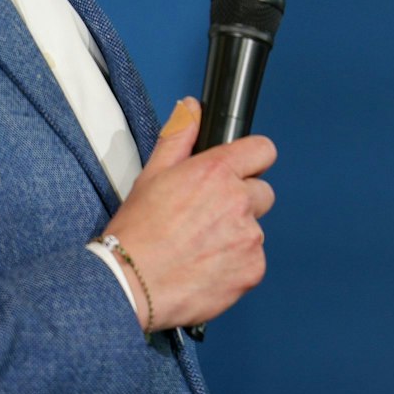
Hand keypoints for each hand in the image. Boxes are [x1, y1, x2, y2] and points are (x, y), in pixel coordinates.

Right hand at [101, 98, 275, 329]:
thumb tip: (191, 107)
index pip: (263, 150)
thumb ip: (179, 135)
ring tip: (201, 248)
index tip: (239, 173)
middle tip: (208, 219)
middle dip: (242, 202)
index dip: (251, 161)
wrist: (130, 285)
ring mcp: (250, 237)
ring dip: (237, 236)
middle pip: (263, 192)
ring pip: (256, 229)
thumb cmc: (138, 232)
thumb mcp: (153, 174)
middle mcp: (240, 201)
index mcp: (218, 171)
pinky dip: (236, 266)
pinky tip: (207, 268)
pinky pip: (253, 261)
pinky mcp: (252, 270)